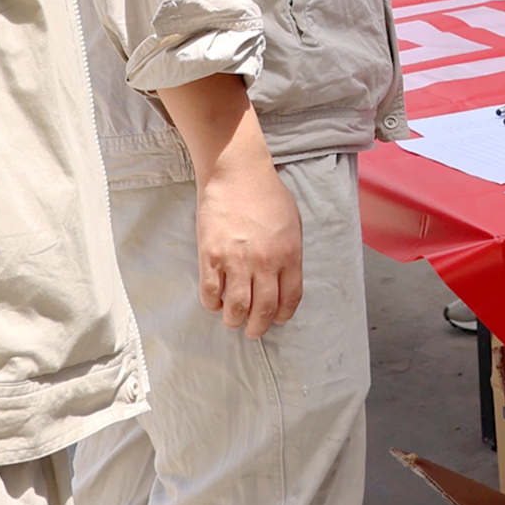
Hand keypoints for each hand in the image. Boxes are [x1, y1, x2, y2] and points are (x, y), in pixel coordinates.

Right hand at [197, 152, 303, 338]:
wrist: (237, 173)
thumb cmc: (267, 194)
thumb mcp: (292, 223)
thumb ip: (289, 254)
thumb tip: (283, 280)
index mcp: (290, 254)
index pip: (290, 298)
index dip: (283, 315)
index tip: (276, 319)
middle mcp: (265, 262)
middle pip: (264, 310)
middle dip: (258, 327)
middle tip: (253, 330)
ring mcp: (237, 260)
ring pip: (236, 308)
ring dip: (234, 321)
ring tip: (232, 321)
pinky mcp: (211, 256)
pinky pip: (211, 293)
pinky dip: (213, 305)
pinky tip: (215, 302)